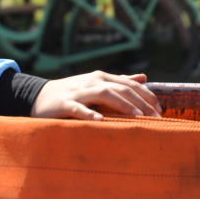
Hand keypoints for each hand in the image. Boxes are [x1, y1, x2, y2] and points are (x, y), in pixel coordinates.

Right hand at [31, 71, 161, 120]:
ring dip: (122, 105)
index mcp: (101, 78)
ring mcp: (78, 91)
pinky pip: (78, 108)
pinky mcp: (63, 104)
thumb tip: (144, 78)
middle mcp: (92, 81)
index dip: (146, 95)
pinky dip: (89, 113)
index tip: (160, 110)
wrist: (39, 97)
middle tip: (155, 117)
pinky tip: (100, 120)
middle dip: (140, 102)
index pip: (129, 84)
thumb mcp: (97, 85)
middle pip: (120, 88)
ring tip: (138, 117)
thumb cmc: (72, 93)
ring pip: (104, 93)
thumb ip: (120, 82)